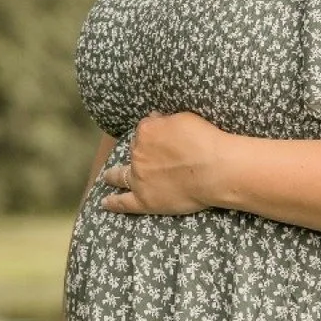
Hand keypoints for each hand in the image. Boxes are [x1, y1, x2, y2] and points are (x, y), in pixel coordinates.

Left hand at [99, 109, 226, 215]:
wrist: (215, 169)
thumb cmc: (205, 141)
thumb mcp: (185, 118)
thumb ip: (166, 120)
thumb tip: (155, 118)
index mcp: (147, 133)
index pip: (144, 130)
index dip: (151, 134)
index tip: (159, 137)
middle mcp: (138, 155)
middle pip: (133, 152)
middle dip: (137, 153)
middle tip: (145, 157)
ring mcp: (139, 179)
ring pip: (120, 176)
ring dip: (112, 176)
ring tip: (107, 178)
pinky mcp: (144, 201)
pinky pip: (123, 202)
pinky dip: (113, 202)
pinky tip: (105, 203)